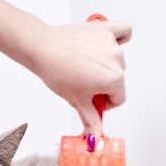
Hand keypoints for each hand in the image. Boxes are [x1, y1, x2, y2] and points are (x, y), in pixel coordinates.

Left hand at [30, 20, 131, 141]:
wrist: (41, 49)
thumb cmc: (56, 70)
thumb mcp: (76, 101)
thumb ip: (91, 121)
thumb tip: (96, 137)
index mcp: (113, 79)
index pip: (118, 99)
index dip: (104, 102)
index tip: (92, 99)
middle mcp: (116, 60)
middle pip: (118, 80)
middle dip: (102, 84)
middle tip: (83, 84)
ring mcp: (111, 43)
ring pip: (118, 60)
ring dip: (105, 65)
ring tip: (85, 66)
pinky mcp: (105, 29)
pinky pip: (124, 31)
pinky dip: (119, 38)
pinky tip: (106, 46)